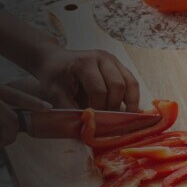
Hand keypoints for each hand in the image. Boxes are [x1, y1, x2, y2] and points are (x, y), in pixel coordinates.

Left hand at [25, 48, 139, 110]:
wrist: (55, 59)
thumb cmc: (54, 75)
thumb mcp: (55, 93)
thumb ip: (69, 110)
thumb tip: (85, 128)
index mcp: (85, 63)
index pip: (99, 90)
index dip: (98, 109)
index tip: (93, 121)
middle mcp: (102, 58)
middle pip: (118, 85)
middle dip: (114, 107)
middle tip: (106, 121)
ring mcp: (113, 60)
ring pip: (130, 83)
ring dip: (129, 103)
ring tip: (122, 119)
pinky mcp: (118, 65)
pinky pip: (132, 82)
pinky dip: (132, 97)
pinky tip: (127, 110)